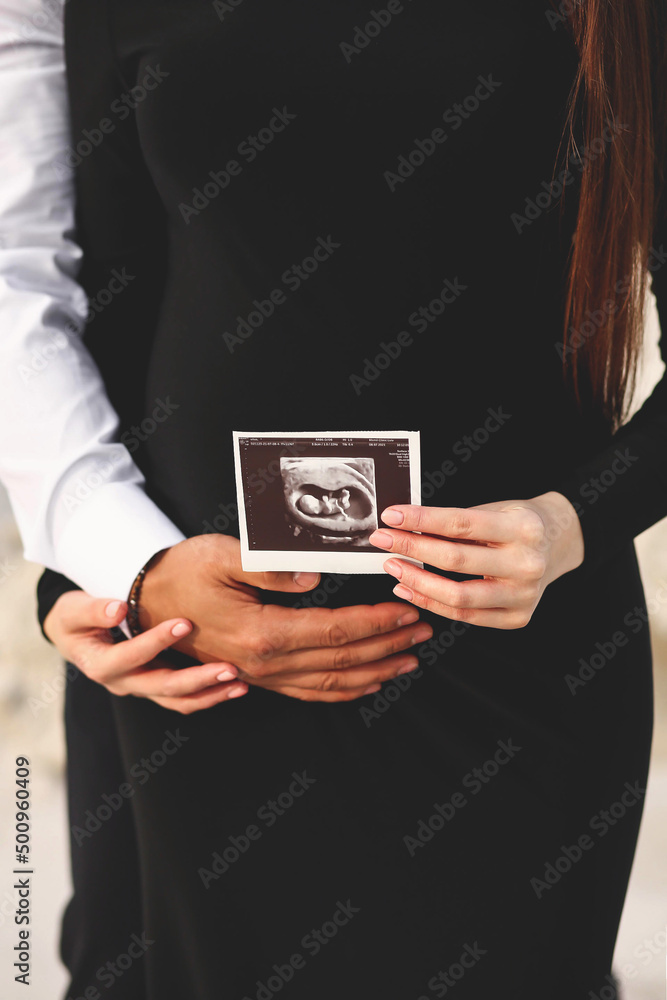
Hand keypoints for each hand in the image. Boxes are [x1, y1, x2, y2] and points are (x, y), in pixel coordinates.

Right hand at [43, 591, 248, 712]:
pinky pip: (185, 699)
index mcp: (101, 665)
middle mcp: (123, 683)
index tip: (185, 622)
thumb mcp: (73, 610)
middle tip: (228, 667)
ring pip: (178, 701)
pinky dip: (210, 695)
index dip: (156, 642)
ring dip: (210, 694)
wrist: (77, 636)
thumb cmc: (76, 619)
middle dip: (197, 680)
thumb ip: (92, 609)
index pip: (130, 657)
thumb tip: (118, 609)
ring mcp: (142, 689)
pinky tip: (235, 685)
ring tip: (239, 683)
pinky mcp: (157, 688)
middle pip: (162, 687)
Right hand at [137, 534, 432, 701]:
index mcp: (263, 633)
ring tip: (409, 660)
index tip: (407, 609)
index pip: (337, 631)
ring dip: (375, 671)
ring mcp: (260, 675)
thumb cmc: (183, 572)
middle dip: (389, 645)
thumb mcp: (224, 555)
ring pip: (331, 683)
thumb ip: (272, 568)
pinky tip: (367, 682)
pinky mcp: (256, 676)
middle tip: (423, 631)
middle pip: (343, 660)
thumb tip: (315, 577)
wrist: (147, 601)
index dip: (377, 622)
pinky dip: (344, 690)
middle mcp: (265, 663)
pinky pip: (308, 692)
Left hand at [369, 491, 583, 628]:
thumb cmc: (518, 523)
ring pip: (458, 597)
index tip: (391, 515)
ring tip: (393, 567)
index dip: (421, 520)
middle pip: (455, 560)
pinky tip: (411, 589)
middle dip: (411, 548)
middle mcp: (527, 563)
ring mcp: (525, 595)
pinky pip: (466, 616)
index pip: (460, 524)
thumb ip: (455, 524)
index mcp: (523, 528)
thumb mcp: (494, 511)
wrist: (558, 544)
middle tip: (382, 541)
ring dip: (417, 582)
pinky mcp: (518, 617)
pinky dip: (433, 603)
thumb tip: (403, 527)